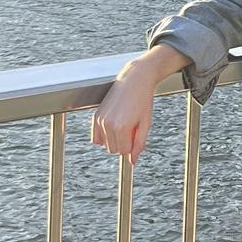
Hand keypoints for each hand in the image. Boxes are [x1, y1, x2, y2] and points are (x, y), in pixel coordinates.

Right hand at [90, 45, 182, 163]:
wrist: (134, 80)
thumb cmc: (143, 100)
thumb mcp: (146, 123)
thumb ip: (139, 144)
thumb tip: (133, 161)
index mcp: (121, 127)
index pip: (124, 151)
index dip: (132, 144)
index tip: (137, 132)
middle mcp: (108, 124)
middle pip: (114, 149)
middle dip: (123, 142)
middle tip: (132, 126)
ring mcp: (100, 120)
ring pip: (105, 144)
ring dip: (115, 139)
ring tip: (124, 122)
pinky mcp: (96, 116)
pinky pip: (96, 138)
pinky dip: (104, 136)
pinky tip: (113, 126)